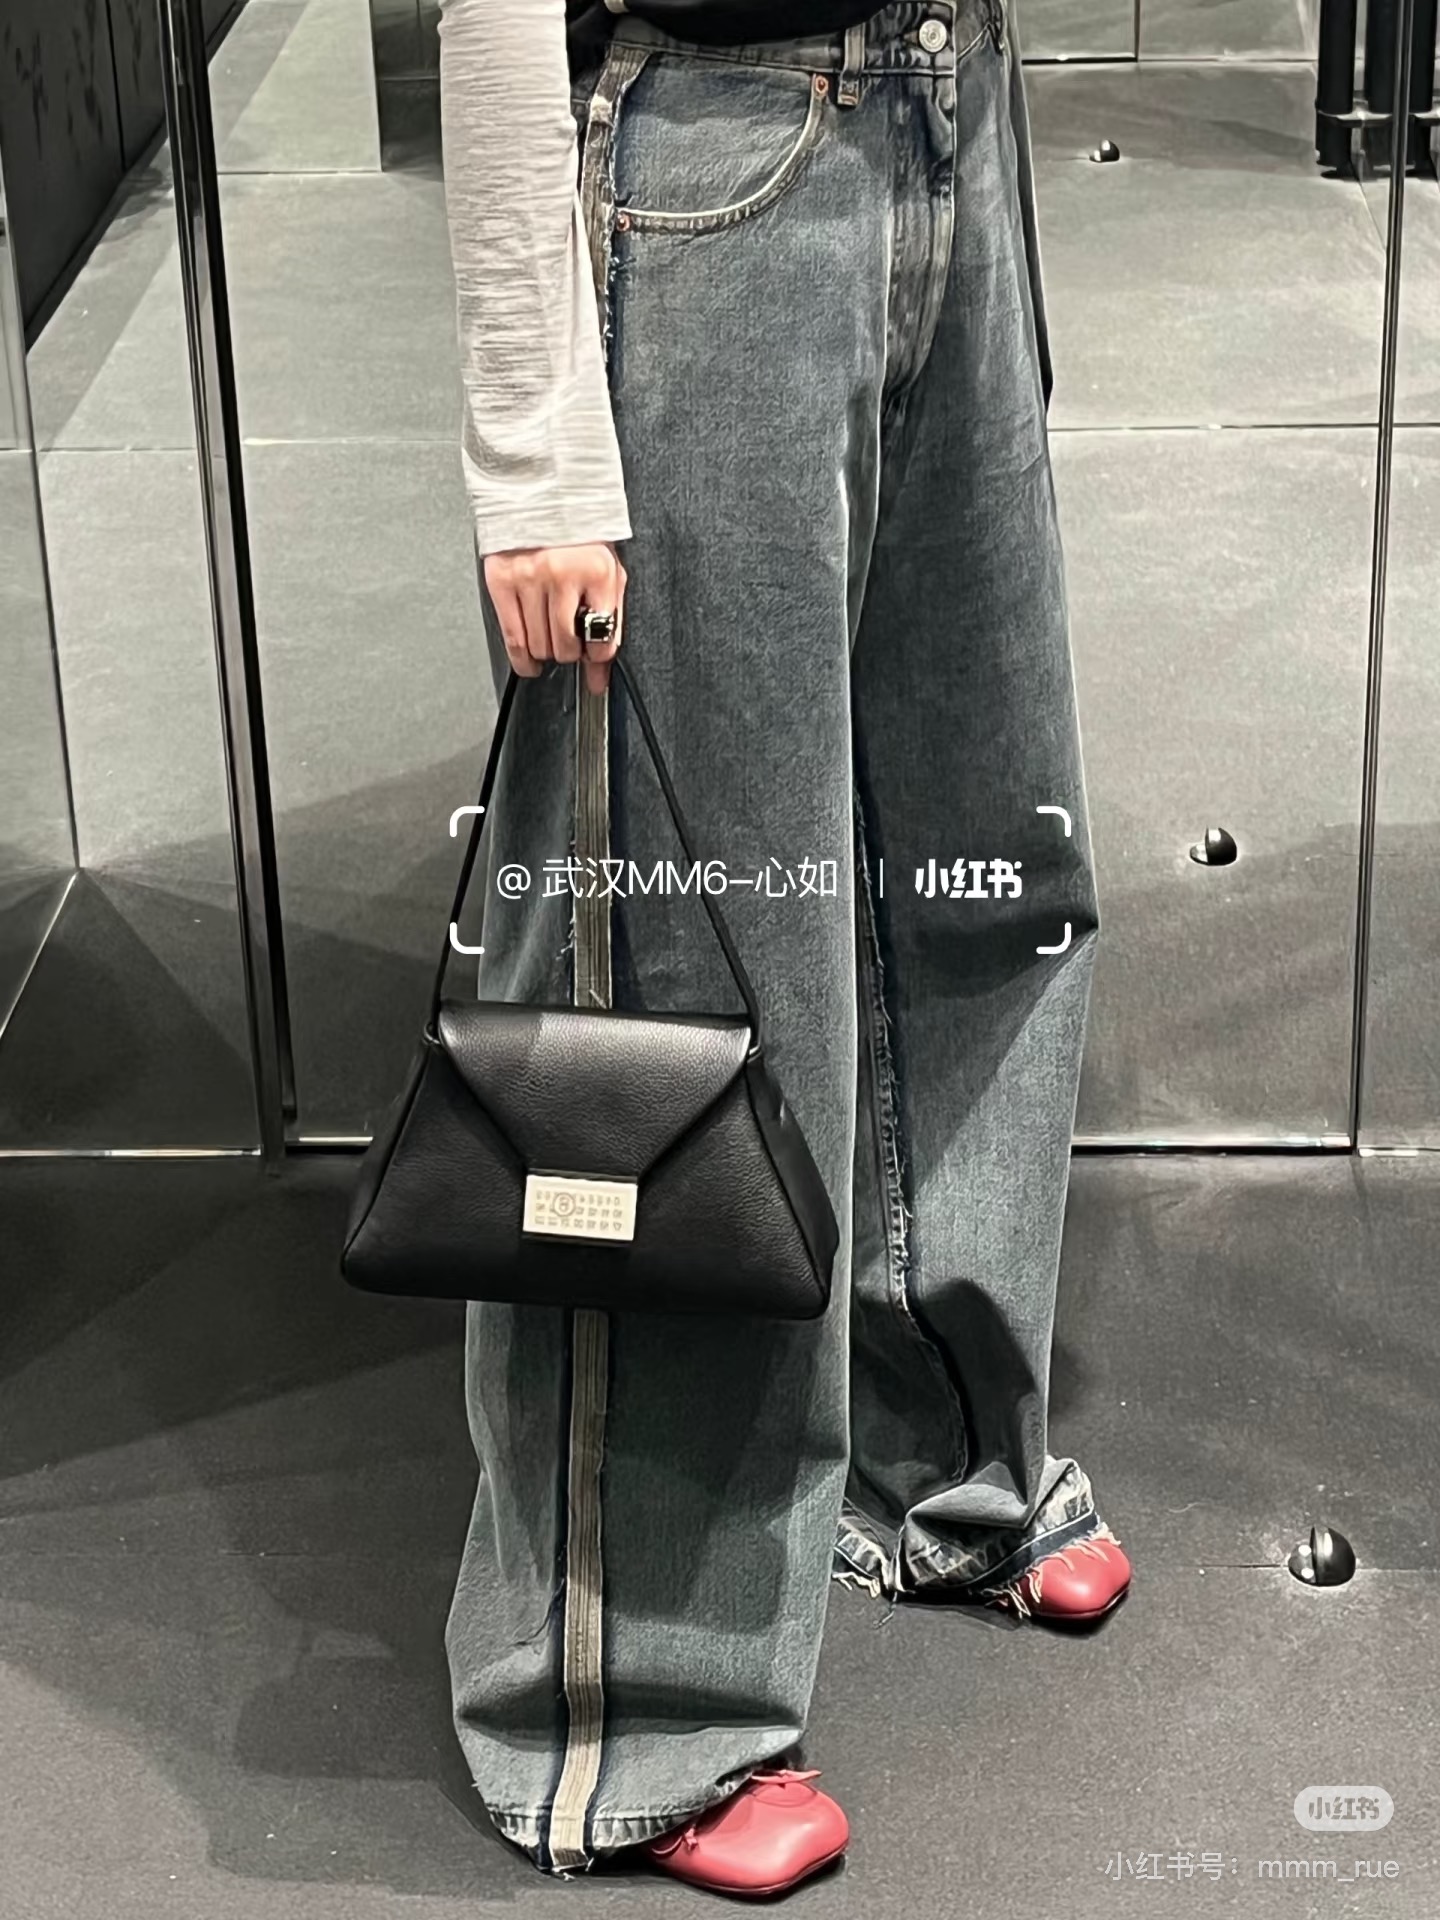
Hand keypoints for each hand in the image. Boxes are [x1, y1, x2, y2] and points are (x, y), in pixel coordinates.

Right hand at [482, 542, 626, 695]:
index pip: (601, 640)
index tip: (591, 652)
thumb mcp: (608, 577)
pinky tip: (528, 659)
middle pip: (565, 649)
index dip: (596, 654)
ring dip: (545, 651)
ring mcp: (529, 579)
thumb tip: (597, 677)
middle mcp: (563, 576)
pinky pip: (512, 639)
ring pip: (538, 648)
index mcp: (597, 573)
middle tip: (568, 639)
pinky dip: (521, 658)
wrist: (544, 498)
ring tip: (549, 635)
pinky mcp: (502, 582)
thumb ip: (610, 626)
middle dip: (569, 652)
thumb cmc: (580, 539)